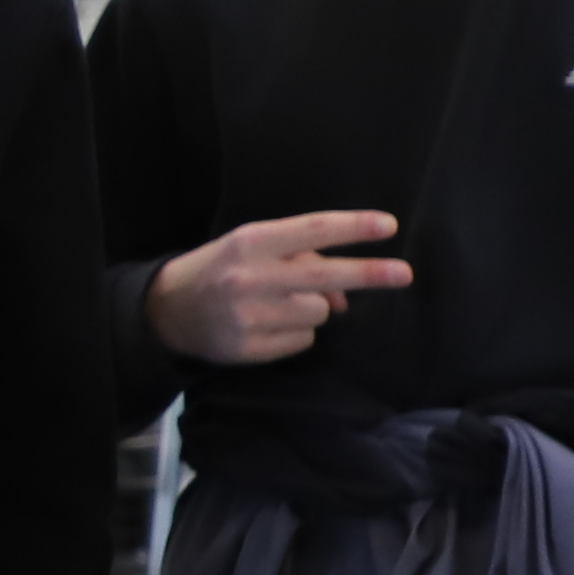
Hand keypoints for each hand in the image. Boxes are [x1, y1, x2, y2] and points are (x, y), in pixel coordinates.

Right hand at [149, 209, 410, 364]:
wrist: (168, 310)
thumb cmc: (221, 268)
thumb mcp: (254, 248)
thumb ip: (300, 259)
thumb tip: (344, 295)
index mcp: (251, 242)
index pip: (312, 230)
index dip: (353, 228)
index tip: (388, 226)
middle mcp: (250, 277)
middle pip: (324, 276)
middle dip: (369, 274)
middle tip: (405, 274)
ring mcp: (249, 316)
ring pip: (318, 312)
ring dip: (313, 307)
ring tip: (281, 303)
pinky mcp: (250, 349)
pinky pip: (302, 340)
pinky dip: (296, 332)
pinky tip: (269, 324)